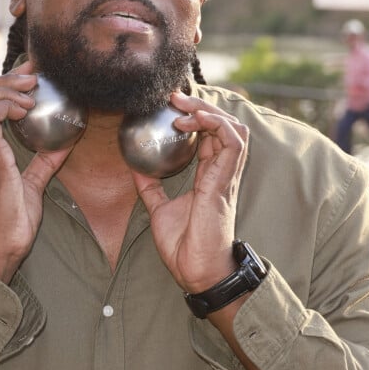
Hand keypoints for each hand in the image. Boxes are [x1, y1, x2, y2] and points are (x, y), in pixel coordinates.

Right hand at [0, 60, 72, 283]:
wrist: (1, 247)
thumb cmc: (12, 222)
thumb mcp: (30, 185)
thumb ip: (43, 162)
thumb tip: (63, 144)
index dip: (1, 84)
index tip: (28, 77)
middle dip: (3, 79)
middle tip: (33, 77)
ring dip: (5, 88)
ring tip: (31, 91)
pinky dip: (8, 105)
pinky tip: (27, 110)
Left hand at [132, 91, 248, 292]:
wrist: (196, 271)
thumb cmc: (184, 246)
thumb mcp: (159, 210)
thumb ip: (151, 187)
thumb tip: (135, 168)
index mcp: (209, 177)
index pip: (209, 136)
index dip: (194, 116)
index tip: (169, 106)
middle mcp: (221, 172)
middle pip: (223, 125)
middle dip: (201, 106)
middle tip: (174, 98)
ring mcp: (226, 176)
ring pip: (233, 128)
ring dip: (209, 112)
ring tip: (183, 108)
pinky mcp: (225, 182)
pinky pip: (233, 143)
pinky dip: (216, 125)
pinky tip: (194, 122)